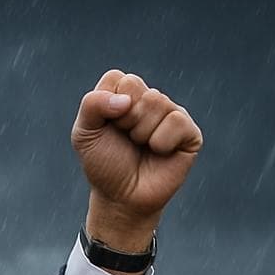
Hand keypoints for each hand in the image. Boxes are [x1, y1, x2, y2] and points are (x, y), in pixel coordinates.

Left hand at [72, 70, 201, 251]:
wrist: (121, 197)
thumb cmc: (104, 164)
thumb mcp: (84, 134)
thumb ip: (92, 105)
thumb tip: (125, 100)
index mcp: (126, 95)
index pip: (118, 78)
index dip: (108, 105)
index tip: (108, 126)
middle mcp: (150, 100)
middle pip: (138, 88)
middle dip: (124, 119)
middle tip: (126, 139)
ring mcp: (172, 114)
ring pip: (157, 102)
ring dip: (141, 132)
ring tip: (141, 146)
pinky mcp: (189, 131)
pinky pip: (176, 121)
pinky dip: (160, 142)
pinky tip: (159, 153)